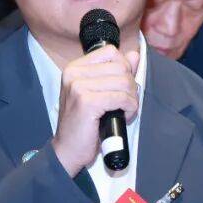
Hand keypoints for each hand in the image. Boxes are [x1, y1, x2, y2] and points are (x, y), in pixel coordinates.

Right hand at [52, 45, 139, 176]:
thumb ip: (117, 72)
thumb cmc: (85, 123)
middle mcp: (74, 73)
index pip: (111, 52)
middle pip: (121, 67)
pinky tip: (123, 117)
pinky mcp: (87, 102)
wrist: (68, 149)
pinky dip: (129, 109)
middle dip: (130, 87)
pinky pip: (122, 98)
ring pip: (124, 82)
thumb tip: (134, 55)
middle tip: (124, 104)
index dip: (124, 69)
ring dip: (131, 100)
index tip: (121, 87)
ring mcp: (78, 86)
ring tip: (123, 112)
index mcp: (75, 67)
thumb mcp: (100, 93)